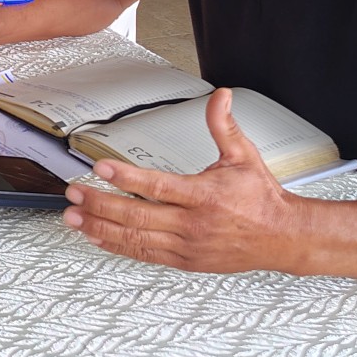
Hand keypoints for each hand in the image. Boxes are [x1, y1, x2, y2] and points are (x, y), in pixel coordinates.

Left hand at [62, 88, 306, 272]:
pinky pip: (145, 254)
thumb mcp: (243, 156)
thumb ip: (224, 126)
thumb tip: (220, 96)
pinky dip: (118, 246)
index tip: (100, 167)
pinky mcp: (185, 261)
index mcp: (205, 195)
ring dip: (101, 227)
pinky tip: (97, 236)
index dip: (126, 177)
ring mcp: (187, 246)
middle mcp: (193, 224)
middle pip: (138, 215)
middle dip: (101, 204)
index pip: (158, 186)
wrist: (282, 238)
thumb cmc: (260, 198)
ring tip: (74, 217)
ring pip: (136, 238)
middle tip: (74, 194)